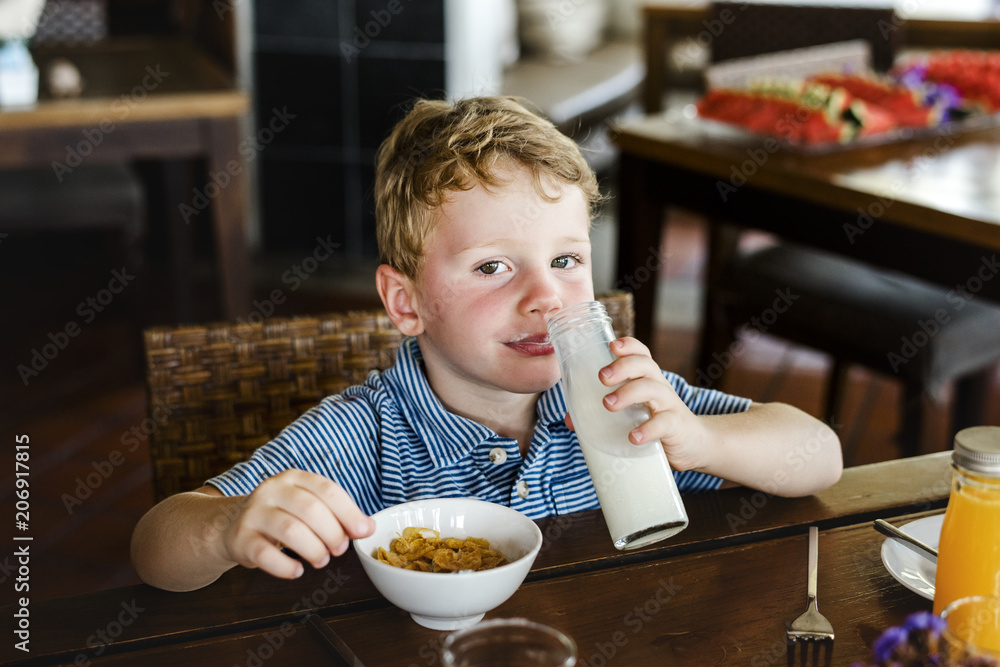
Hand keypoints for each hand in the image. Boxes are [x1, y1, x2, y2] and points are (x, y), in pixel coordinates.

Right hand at [220, 470, 373, 578]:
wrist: (231, 526)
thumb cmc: (281, 516)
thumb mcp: (307, 507)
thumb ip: (337, 515)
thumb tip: (368, 527)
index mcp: (294, 478)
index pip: (327, 490)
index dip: (349, 512)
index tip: (363, 531)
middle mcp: (272, 490)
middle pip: (311, 510)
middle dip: (332, 533)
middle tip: (339, 549)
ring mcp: (253, 513)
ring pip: (290, 530)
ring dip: (313, 550)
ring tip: (321, 560)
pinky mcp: (240, 538)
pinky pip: (265, 554)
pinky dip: (285, 566)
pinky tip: (297, 570)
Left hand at [597, 337, 709, 471]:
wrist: (693, 445)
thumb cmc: (655, 423)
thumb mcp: (632, 415)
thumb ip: (602, 414)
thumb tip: (570, 419)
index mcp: (647, 379)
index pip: (641, 354)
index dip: (629, 346)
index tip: (612, 346)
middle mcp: (659, 386)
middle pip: (645, 365)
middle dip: (622, 366)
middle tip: (601, 378)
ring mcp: (669, 405)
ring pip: (652, 389)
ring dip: (628, 393)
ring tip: (608, 405)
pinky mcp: (676, 427)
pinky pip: (663, 423)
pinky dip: (647, 429)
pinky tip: (633, 437)